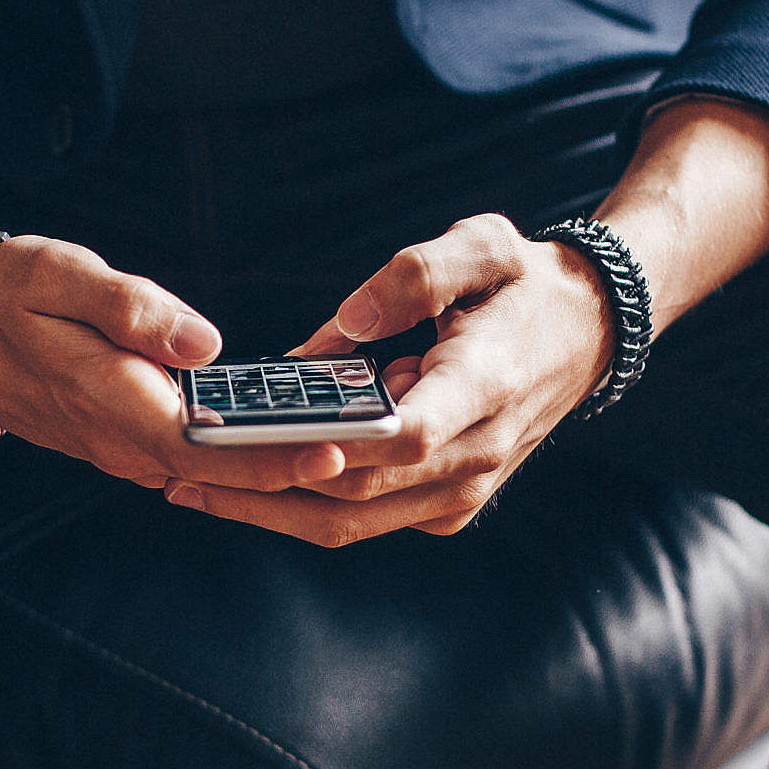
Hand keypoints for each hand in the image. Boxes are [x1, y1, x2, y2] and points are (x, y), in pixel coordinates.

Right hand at [0, 236, 357, 492]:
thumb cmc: (7, 293)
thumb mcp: (59, 275)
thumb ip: (132, 309)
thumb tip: (205, 344)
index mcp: (113, 403)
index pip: (209, 448)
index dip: (273, 456)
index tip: (335, 448)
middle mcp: (125, 443)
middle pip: (227, 474)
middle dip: (301, 470)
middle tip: (379, 451)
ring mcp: (129, 450)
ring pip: (217, 474)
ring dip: (282, 468)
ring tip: (361, 443)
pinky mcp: (134, 442)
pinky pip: (201, 462)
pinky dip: (252, 457)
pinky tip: (303, 437)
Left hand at [163, 214, 614, 544]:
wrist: (588, 333)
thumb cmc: (525, 284)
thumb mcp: (485, 246)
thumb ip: (414, 274)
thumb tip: (338, 327)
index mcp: (485, 387)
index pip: (407, 434)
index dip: (334, 445)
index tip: (262, 439)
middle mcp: (476, 454)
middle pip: (356, 493)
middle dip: (261, 486)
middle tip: (180, 466)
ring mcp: (461, 490)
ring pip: (350, 521)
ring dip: (266, 510)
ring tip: (187, 484)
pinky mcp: (444, 505)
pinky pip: (362, 519)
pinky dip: (300, 507)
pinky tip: (239, 483)